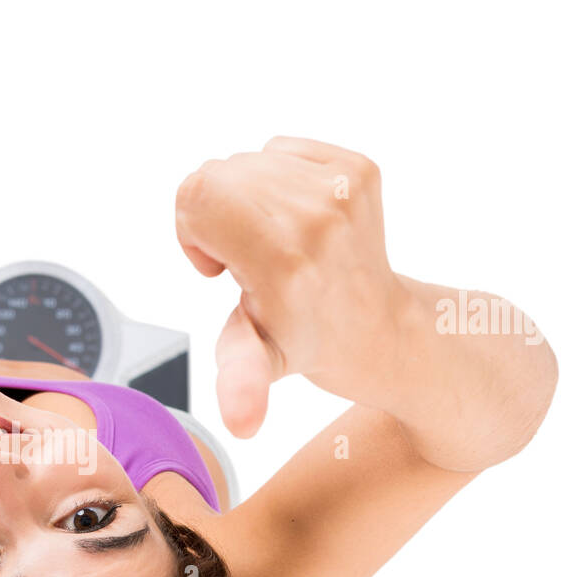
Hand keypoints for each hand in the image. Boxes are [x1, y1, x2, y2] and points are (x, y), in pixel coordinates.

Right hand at [174, 137, 409, 437]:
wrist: (383, 330)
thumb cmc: (306, 343)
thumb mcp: (258, 363)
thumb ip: (240, 382)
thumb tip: (242, 425)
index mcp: (284, 260)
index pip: (197, 192)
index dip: (193, 231)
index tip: (221, 269)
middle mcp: (317, 216)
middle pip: (217, 174)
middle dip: (216, 216)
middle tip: (247, 261)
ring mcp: (343, 188)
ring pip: (247, 161)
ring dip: (246, 199)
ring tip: (274, 243)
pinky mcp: (360, 168)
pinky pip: (281, 150)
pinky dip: (278, 181)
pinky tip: (297, 224)